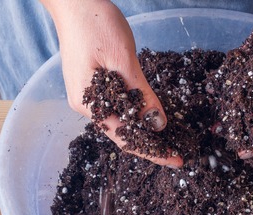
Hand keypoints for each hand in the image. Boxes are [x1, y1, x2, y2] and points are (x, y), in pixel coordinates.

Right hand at [42, 0, 180, 167]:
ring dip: (144, 132)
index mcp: (89, 104)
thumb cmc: (94, 24)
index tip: (176, 160)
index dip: (153, 152)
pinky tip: (150, 117)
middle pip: (122, 135)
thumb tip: (159, 125)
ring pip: (120, 122)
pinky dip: (135, 115)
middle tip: (178, 152)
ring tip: (169, 140)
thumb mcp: (123, 60)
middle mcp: (85, 106)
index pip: (125, 139)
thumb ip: (141, 95)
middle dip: (150, 146)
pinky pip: (116, 108)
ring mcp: (86, 96)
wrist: (73, 1)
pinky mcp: (91, 85)